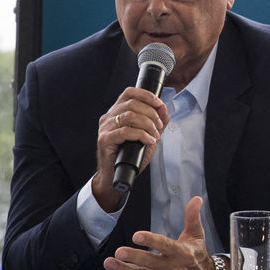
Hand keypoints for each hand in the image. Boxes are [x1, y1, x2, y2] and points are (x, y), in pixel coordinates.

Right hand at [91, 86, 169, 211]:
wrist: (116, 176)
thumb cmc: (130, 156)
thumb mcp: (148, 135)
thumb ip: (157, 122)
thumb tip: (164, 109)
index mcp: (117, 112)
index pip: (129, 92)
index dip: (146, 95)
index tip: (160, 104)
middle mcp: (109, 117)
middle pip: (133, 103)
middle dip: (151, 113)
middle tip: (159, 127)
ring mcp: (105, 128)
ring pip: (130, 116)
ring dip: (148, 124)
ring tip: (154, 135)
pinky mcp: (105, 139)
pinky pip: (126, 131)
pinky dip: (142, 135)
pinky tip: (148, 141)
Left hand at [104, 197, 215, 269]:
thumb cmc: (196, 255)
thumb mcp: (196, 234)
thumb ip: (193, 216)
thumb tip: (196, 200)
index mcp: (181, 252)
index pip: (165, 245)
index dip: (151, 241)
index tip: (137, 236)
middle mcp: (170, 267)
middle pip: (150, 263)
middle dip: (134, 258)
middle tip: (119, 252)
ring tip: (110, 263)